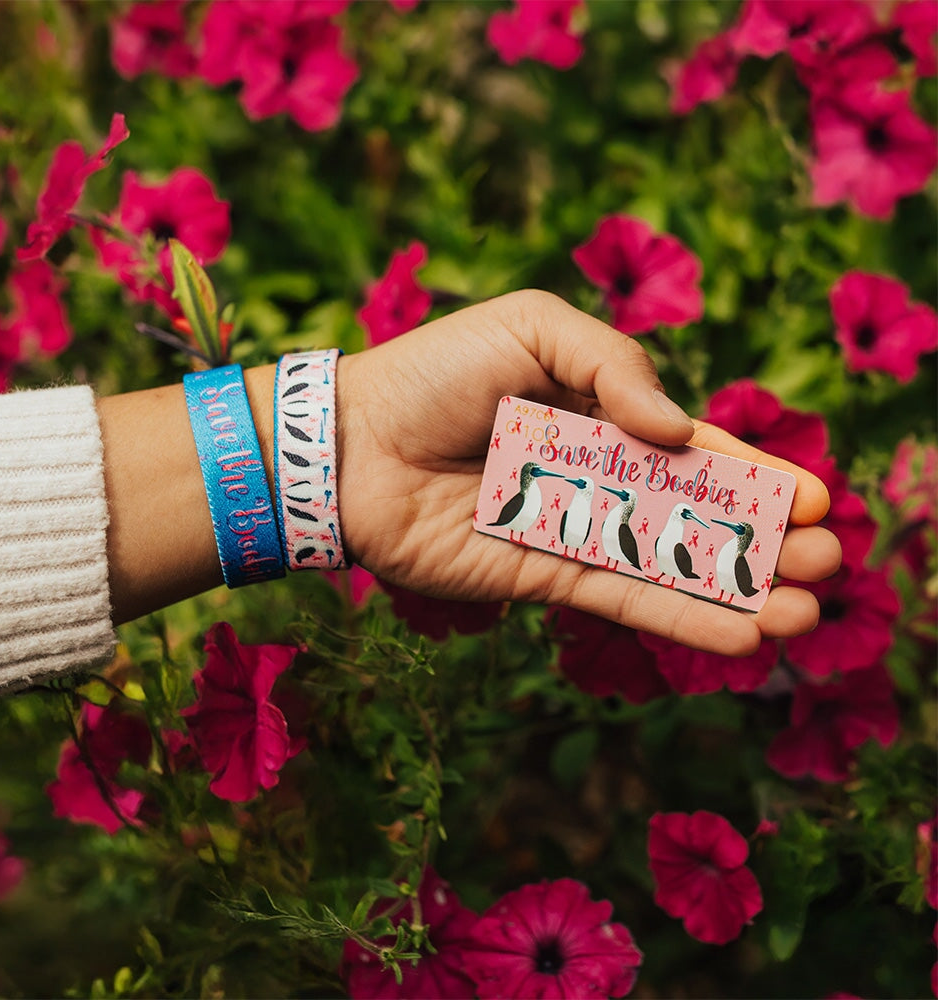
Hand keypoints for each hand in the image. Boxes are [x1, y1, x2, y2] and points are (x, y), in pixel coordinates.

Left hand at [337, 290, 840, 654]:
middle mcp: (592, 477)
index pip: (692, 450)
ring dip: (738, 590)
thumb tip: (680, 429)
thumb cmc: (434, 372)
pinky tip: (740, 635)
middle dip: (761, 541)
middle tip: (826, 564)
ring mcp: (570, 530)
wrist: (351, 441)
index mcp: (598, 413)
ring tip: (803, 612)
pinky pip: (621, 598)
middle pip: (694, 515)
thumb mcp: (534, 329)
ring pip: (669, 565)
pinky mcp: (540, 576)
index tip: (812, 500)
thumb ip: (617, 365)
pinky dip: (680, 617)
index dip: (751, 475)